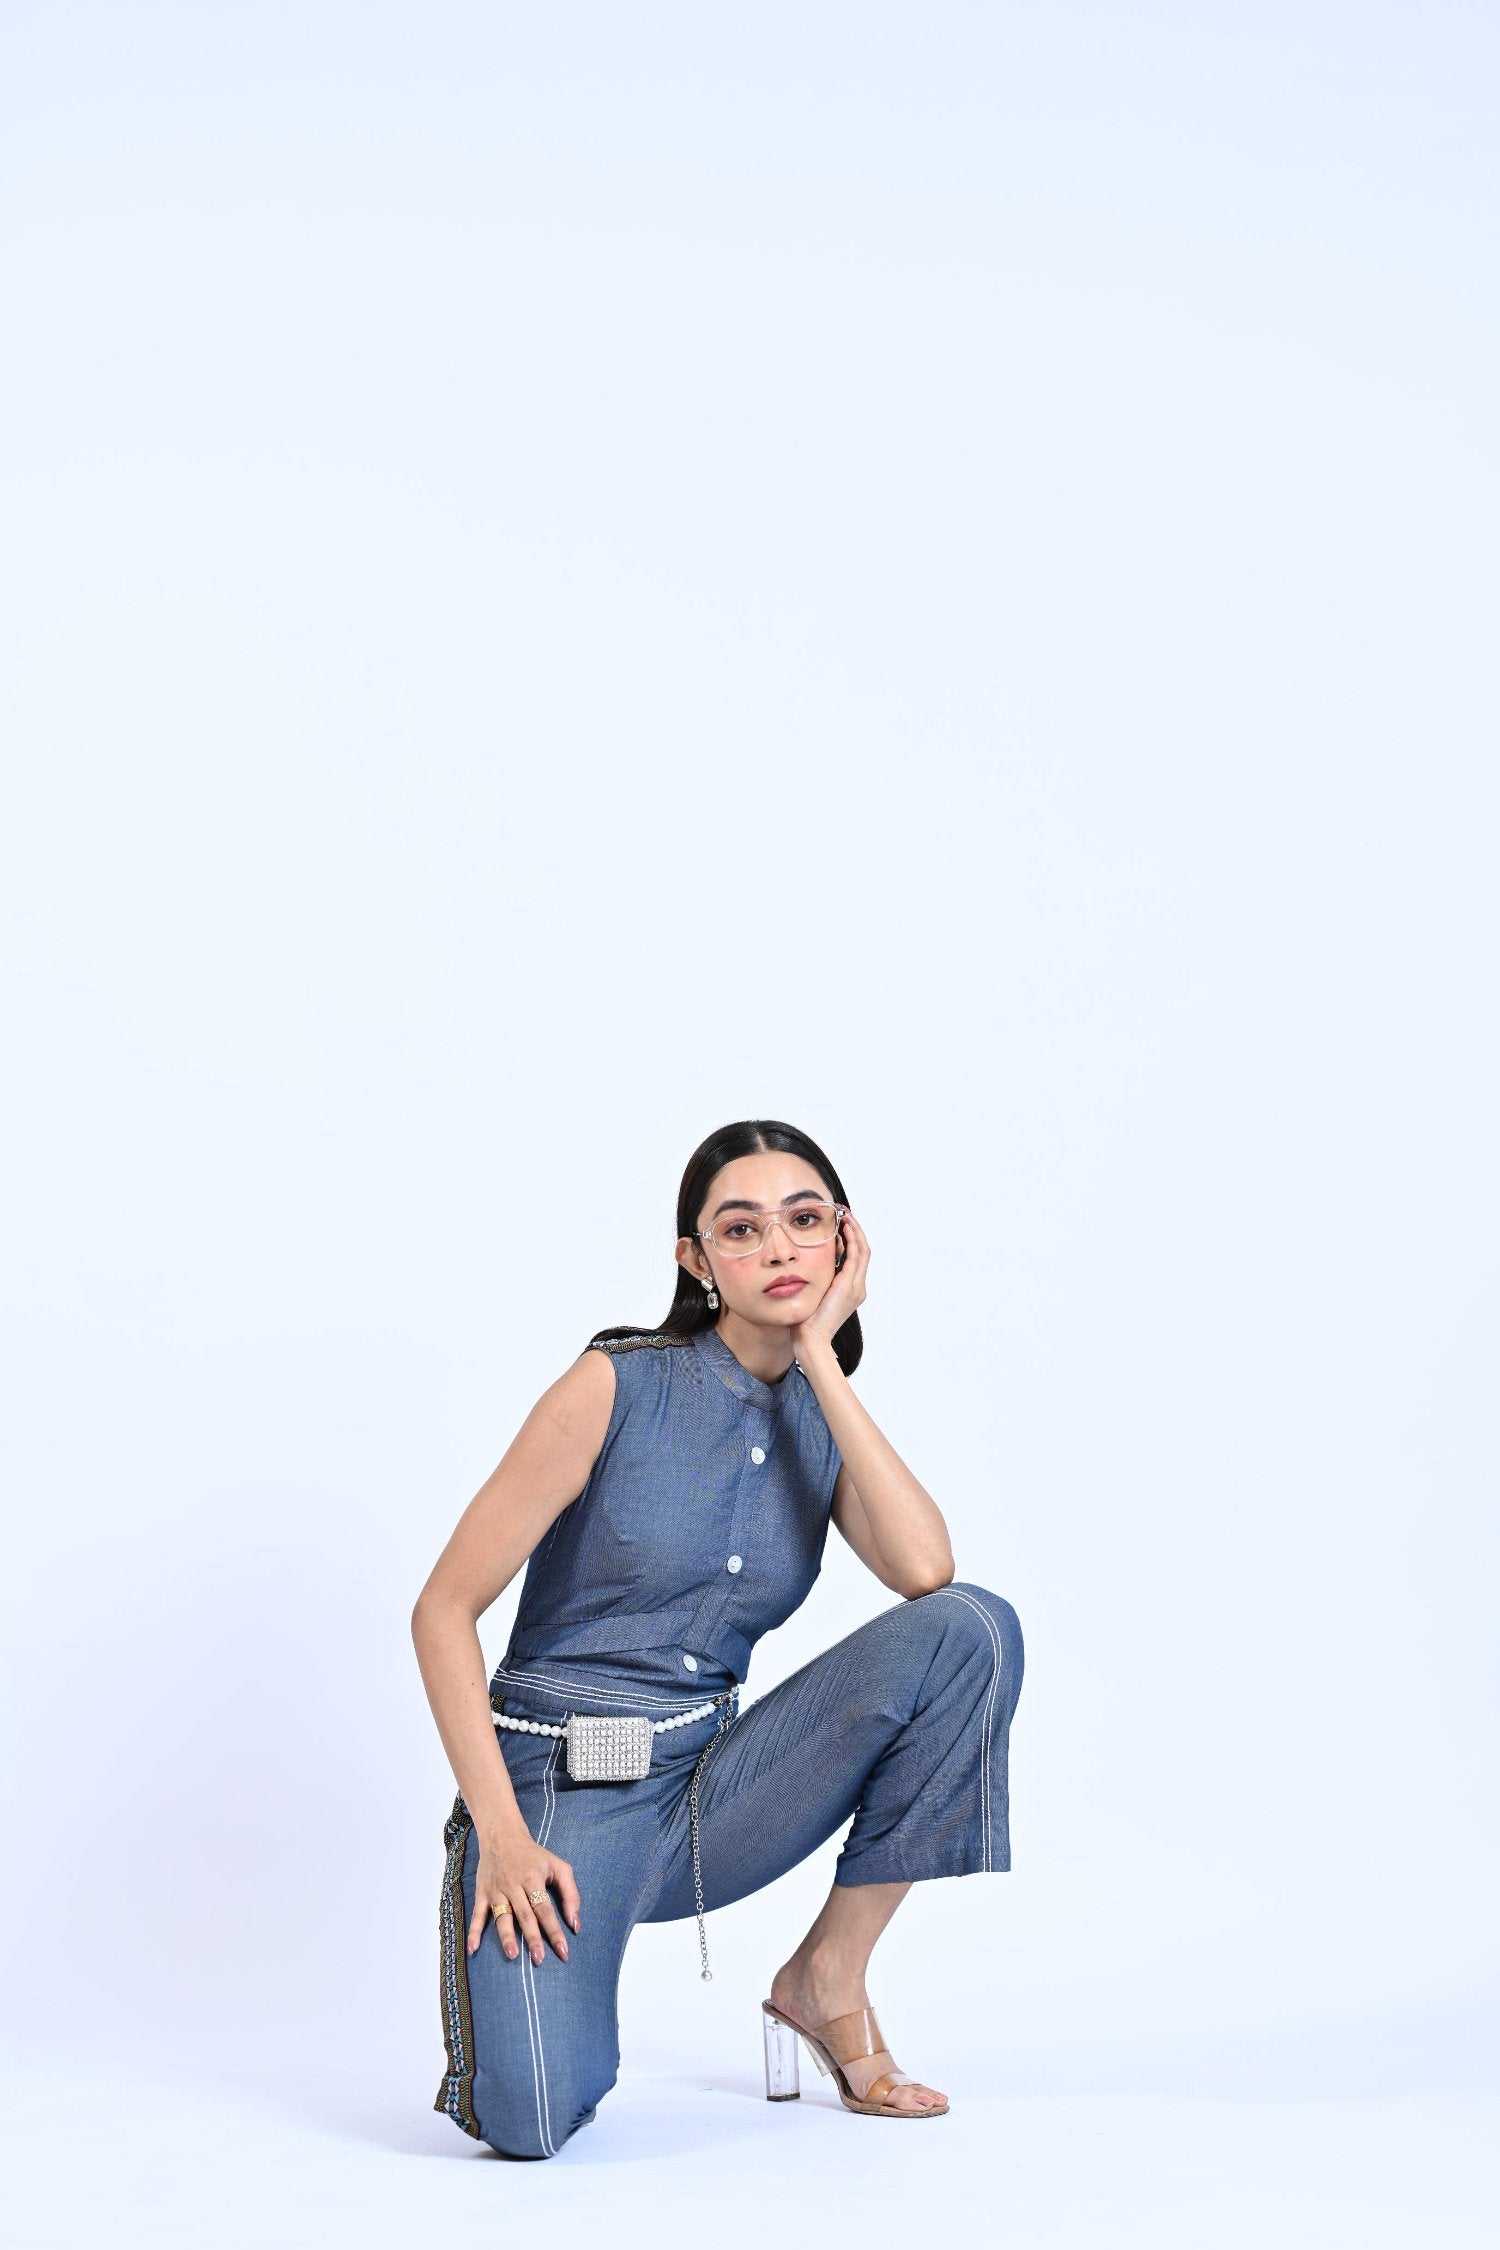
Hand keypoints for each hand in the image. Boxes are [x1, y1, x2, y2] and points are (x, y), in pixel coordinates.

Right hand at [468, 1824, 580, 1965]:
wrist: (503, 1836)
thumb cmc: (534, 1855)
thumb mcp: (558, 1866)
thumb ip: (571, 1893)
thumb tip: (575, 1924)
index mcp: (533, 1879)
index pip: (546, 1910)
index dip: (554, 1931)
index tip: (563, 1951)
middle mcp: (514, 1885)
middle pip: (525, 1915)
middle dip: (533, 1938)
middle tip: (539, 1960)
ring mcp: (496, 1890)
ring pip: (502, 1917)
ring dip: (506, 1936)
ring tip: (512, 1955)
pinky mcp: (482, 1893)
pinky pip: (477, 1914)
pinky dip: (473, 1932)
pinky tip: (472, 1949)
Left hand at [789, 1207, 868, 1351]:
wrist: (811, 1339)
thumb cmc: (806, 1321)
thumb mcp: (813, 1295)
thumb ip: (816, 1280)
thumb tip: (806, 1264)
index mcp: (850, 1290)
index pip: (855, 1258)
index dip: (851, 1238)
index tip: (841, 1223)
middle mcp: (857, 1287)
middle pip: (862, 1250)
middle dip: (854, 1229)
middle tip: (844, 1212)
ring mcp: (856, 1286)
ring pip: (862, 1250)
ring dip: (854, 1230)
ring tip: (845, 1214)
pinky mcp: (849, 1285)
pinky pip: (855, 1255)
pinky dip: (851, 1239)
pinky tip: (843, 1227)